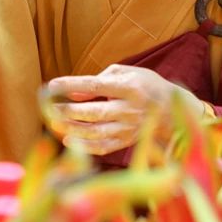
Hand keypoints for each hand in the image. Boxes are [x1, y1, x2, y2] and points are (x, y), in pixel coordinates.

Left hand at [43, 64, 204, 154]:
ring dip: (72, 129)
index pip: (95, 85)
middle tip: (49, 108)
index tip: (52, 85)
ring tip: (54, 124)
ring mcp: (130, 128)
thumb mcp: (125, 73)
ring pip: (97, 132)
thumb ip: (98, 80)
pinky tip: (68, 141)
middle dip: (69, 111)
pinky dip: (85, 146)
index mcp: (130, 87)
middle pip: (94, 112)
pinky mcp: (128, 142)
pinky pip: (104, 148)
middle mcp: (130, 109)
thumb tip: (73, 93)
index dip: (72, 85)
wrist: (172, 110)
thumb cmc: (144, 85)